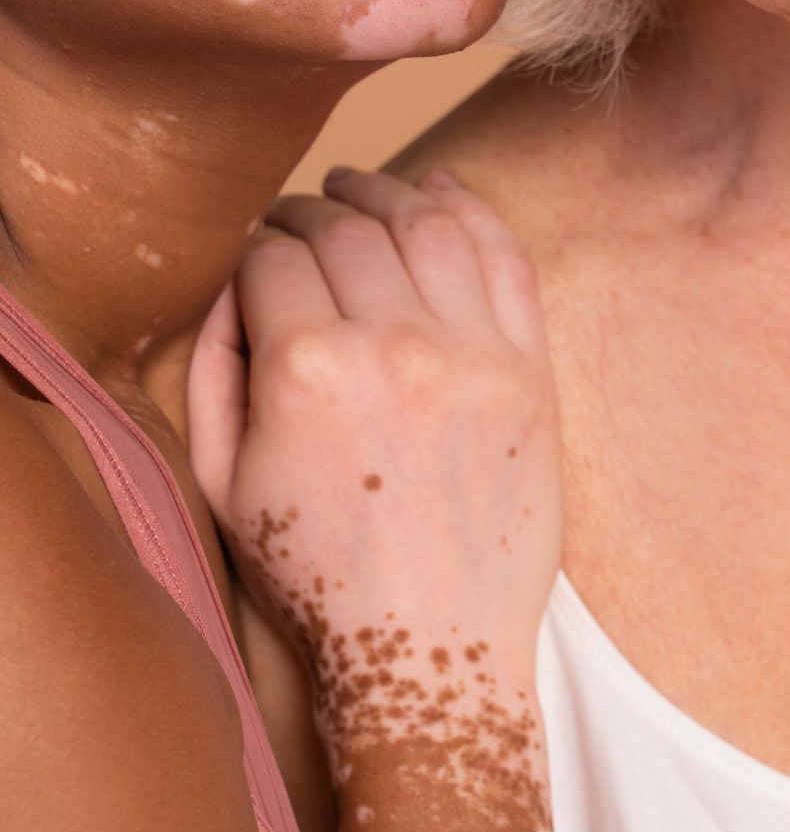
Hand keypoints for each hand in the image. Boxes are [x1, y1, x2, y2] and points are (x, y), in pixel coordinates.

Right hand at [190, 168, 561, 740]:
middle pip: (350, 230)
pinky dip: (472, 212)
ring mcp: (475, 353)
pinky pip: (506, 258)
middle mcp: (396, 345)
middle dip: (315, 210)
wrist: (431, 642)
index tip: (259, 248)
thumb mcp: (223, 478)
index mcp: (308, 369)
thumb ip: (216, 366)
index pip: (276, 256)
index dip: (259, 243)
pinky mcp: (532, 371)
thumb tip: (236, 281)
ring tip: (364, 189)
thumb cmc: (319, 570)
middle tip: (304, 213)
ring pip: (429, 224)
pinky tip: (442, 194)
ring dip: (389, 193)